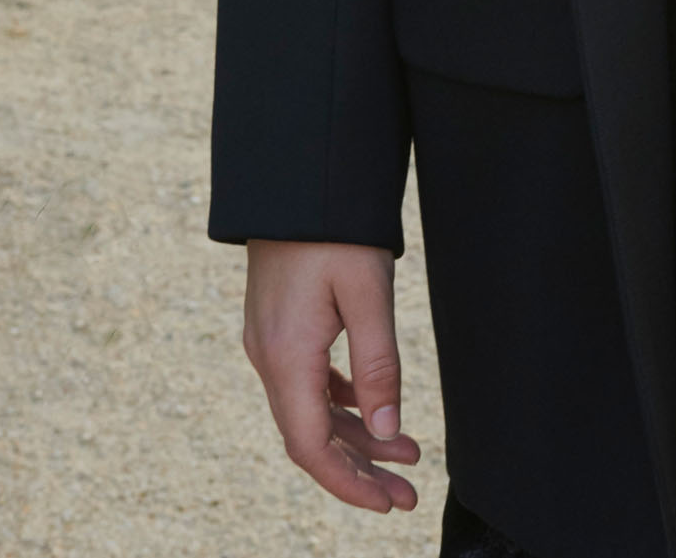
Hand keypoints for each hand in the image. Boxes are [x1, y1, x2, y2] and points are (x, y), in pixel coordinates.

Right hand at [243, 239, 422, 512]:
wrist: (296, 173)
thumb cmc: (334, 226)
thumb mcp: (368, 291)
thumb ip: (379, 363)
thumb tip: (389, 431)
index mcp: (286, 356)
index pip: (311, 446)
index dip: (349, 483)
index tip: (389, 503)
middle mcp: (269, 356)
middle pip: (311, 437)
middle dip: (359, 471)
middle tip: (406, 495)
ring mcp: (270, 341)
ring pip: (310, 410)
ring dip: (355, 437)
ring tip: (406, 454)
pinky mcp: (278, 325)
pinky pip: (308, 382)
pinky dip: (341, 403)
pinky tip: (374, 409)